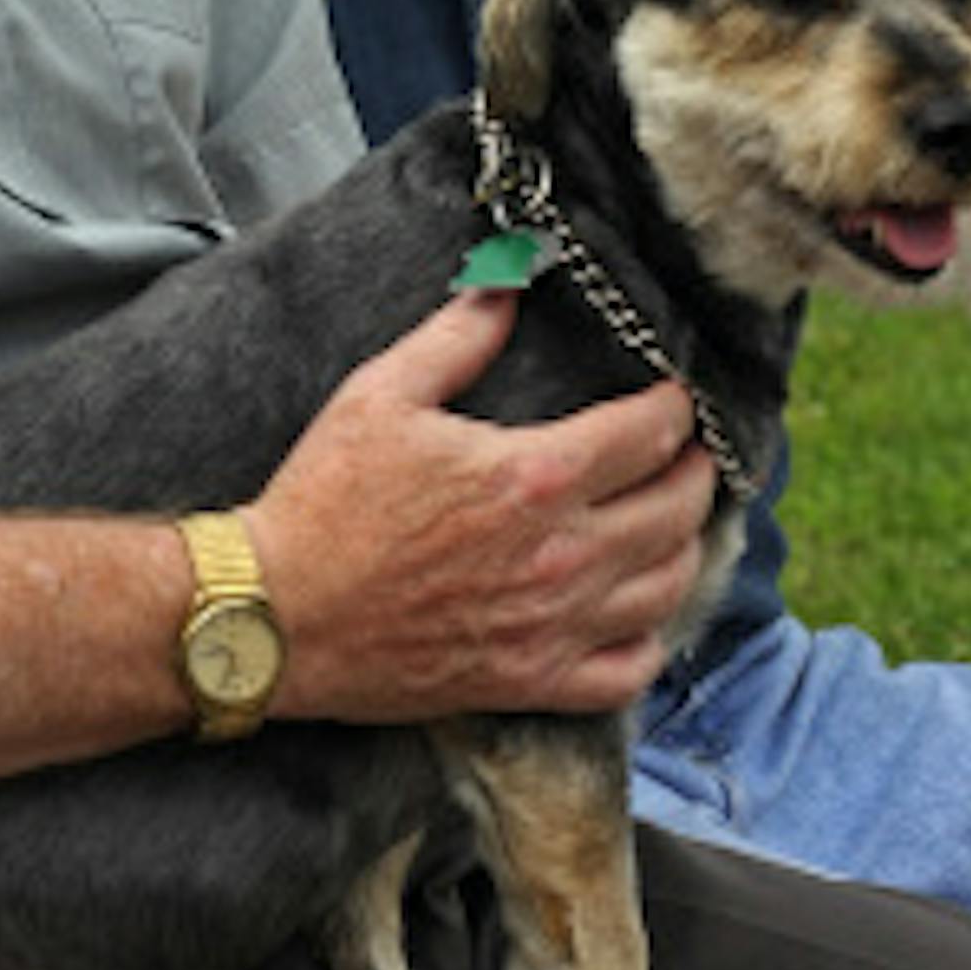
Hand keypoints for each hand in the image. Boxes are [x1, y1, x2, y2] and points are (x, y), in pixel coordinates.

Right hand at [249, 291, 716, 723]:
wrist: (274, 615)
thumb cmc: (323, 502)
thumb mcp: (380, 394)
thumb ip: (456, 337)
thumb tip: (505, 287)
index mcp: (532, 475)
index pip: (650, 434)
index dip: (675, 409)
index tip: (673, 399)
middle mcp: (560, 554)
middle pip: (678, 510)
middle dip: (696, 473)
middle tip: (688, 456)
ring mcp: (550, 626)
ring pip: (668, 588)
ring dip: (683, 549)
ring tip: (671, 525)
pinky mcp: (529, 682)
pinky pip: (628, 672)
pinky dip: (648, 641)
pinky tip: (635, 614)